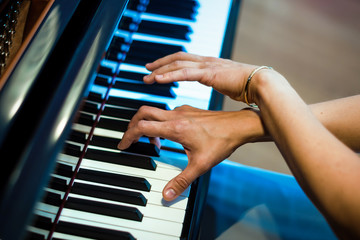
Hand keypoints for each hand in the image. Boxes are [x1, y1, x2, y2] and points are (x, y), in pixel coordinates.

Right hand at [118, 105, 266, 200]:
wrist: (238, 126)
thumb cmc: (222, 141)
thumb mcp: (201, 164)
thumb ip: (182, 180)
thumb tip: (168, 194)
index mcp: (175, 128)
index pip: (143, 127)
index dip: (129, 136)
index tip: (123, 145)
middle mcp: (176, 116)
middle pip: (143, 112)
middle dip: (133, 125)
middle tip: (130, 139)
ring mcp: (182, 111)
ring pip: (155, 111)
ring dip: (147, 123)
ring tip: (151, 141)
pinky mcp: (188, 110)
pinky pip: (166, 113)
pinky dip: (160, 122)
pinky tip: (168, 135)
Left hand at [143, 51, 260, 101]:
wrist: (261, 84)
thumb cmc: (247, 86)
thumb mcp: (227, 82)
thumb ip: (218, 81)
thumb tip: (217, 85)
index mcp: (209, 64)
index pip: (185, 60)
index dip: (169, 63)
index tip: (158, 69)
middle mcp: (206, 61)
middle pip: (177, 58)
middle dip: (160, 64)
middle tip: (146, 70)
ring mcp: (207, 65)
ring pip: (178, 64)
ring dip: (161, 70)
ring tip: (148, 77)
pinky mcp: (209, 73)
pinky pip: (185, 73)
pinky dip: (170, 75)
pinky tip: (159, 79)